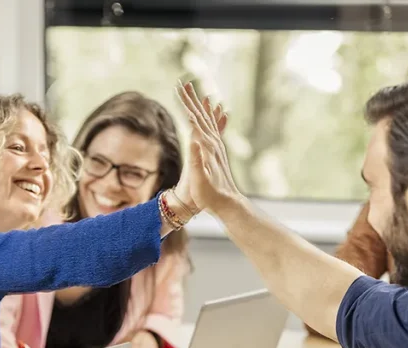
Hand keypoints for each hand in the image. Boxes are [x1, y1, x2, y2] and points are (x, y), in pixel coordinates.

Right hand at [175, 82, 240, 212]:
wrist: (228, 204)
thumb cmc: (210, 195)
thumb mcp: (200, 179)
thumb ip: (198, 160)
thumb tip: (194, 140)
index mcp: (206, 146)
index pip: (194, 119)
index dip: (186, 103)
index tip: (180, 88)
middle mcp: (213, 143)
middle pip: (200, 115)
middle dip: (191, 98)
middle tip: (184, 82)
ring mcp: (216, 147)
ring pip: (207, 121)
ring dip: (202, 106)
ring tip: (199, 93)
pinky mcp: (217, 153)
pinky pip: (214, 130)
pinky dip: (213, 119)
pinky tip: (218, 113)